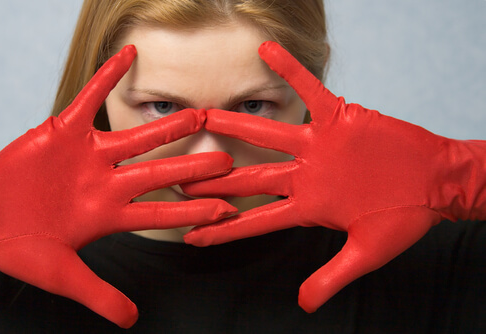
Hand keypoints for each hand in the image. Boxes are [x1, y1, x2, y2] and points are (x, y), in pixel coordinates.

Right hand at [0, 45, 234, 327]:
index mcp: (110, 215)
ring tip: (201, 115)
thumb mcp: (61, 275)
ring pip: (136, 138)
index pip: (161, 214)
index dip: (194, 213)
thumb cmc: (19, 246)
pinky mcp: (65, 131)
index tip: (227, 210)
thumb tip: (132, 321)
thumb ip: (98, 294)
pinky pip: (89, 99)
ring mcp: (90, 156)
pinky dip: (107, 77)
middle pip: (160, 174)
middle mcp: (108, 183)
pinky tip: (129, 55)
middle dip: (194, 168)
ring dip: (168, 127)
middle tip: (228, 162)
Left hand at [182, 41, 485, 312]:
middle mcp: (304, 174)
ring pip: (269, 134)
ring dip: (236, 124)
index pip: (256, 220)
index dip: (224, 228)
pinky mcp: (339, 119)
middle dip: (215, 180)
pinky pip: (310, 90)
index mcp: (307, 207)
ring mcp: (318, 146)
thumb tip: (303, 305)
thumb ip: (332, 277)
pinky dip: (291, 72)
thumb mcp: (367, 254)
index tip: (192, 234)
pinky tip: (267, 52)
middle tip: (177, 177)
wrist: (434, 182)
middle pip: (249, 177)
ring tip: (204, 113)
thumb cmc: (403, 218)